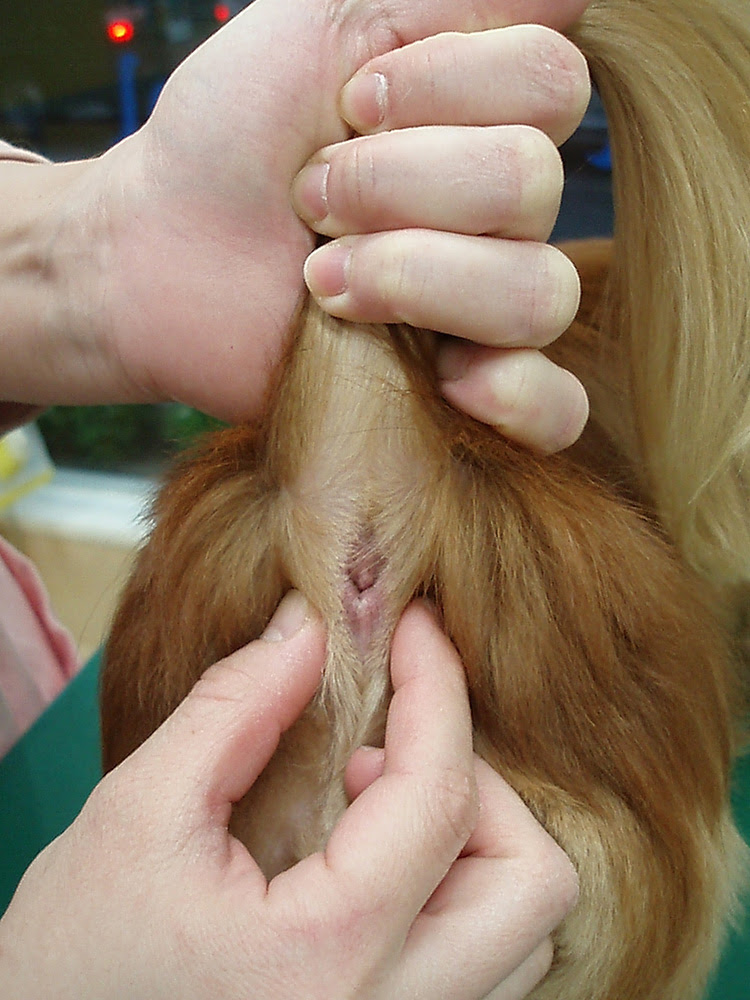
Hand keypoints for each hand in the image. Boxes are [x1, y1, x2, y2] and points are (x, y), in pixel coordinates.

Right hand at [0, 596, 576, 998]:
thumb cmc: (76, 960)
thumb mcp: (138, 815)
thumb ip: (234, 709)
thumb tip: (311, 629)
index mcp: (325, 961)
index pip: (439, 795)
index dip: (437, 688)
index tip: (416, 627)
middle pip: (532, 883)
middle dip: (479, 781)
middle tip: (387, 744)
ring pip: (524, 931)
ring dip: (474, 837)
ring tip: (372, 801)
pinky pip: (488, 964)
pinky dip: (459, 890)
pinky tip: (376, 860)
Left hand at [13, 0, 589, 442]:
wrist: (163, 251)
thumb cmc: (232, 136)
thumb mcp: (323, 18)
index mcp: (486, 118)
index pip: (551, 83)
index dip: (446, 90)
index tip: (349, 106)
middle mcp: (503, 213)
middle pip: (536, 186)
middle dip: (400, 185)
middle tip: (314, 199)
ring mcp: (488, 309)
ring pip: (540, 294)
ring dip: (413, 276)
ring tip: (323, 282)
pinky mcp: (465, 392)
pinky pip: (556, 410)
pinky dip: (516, 397)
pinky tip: (450, 380)